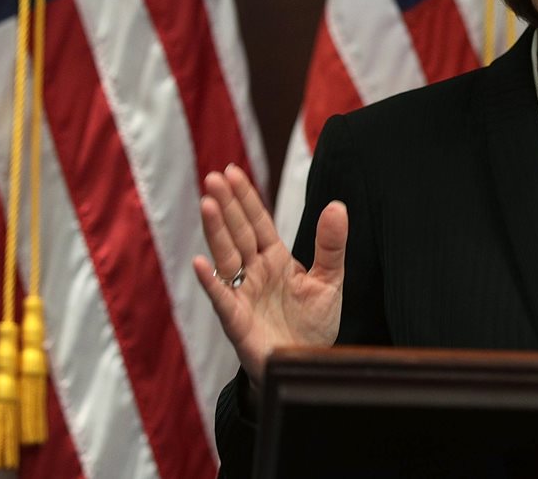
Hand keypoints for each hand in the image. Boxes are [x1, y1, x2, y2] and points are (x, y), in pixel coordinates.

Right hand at [193, 164, 347, 385]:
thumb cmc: (313, 325)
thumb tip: (337, 205)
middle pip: (238, 233)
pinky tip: (201, 263)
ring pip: (226, 257)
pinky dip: (211, 282)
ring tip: (207, 204)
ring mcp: (243, 295)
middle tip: (213, 177)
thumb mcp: (330, 280)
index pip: (256, 222)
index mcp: (275, 259)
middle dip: (227, 205)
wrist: (307, 367)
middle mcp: (254, 272)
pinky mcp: (237, 322)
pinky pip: (222, 298)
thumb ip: (331, 245)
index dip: (245, 198)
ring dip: (216, 232)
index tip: (231, 171)